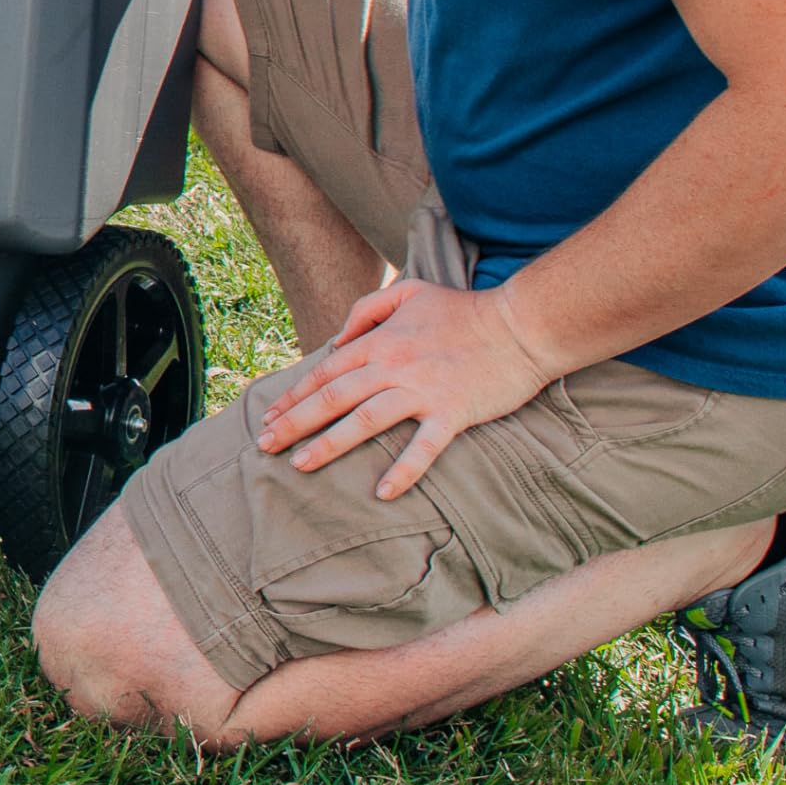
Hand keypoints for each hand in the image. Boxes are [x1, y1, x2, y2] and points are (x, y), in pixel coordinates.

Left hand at [254, 278, 550, 500]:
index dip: (294, 395)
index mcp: (380, 342)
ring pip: (363, 421)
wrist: (520, 324)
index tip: (270, 416)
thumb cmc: (464, 310)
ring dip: (329, 445)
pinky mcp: (452, 412)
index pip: (325, 371)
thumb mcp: (409, 292)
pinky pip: (423, 447)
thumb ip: (367, 310)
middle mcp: (392, 366)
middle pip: (332, 397)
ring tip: (299, 465)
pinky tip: (381, 492)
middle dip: (294, 422)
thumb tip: (338, 339)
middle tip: (265, 445)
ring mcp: (422, 391)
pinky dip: (403, 471)